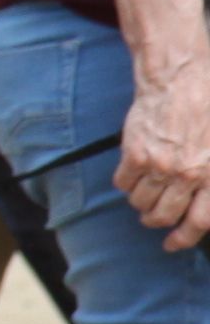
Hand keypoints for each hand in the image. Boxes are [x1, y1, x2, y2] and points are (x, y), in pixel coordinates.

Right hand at [124, 59, 209, 250]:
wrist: (180, 80)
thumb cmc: (208, 108)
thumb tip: (205, 199)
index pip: (199, 221)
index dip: (184, 238)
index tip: (173, 244)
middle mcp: (187, 175)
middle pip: (164, 216)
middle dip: (157, 221)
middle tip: (154, 218)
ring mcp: (159, 166)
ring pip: (141, 202)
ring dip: (141, 202)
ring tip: (145, 192)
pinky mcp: (135, 155)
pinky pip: (123, 183)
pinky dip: (126, 183)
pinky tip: (133, 173)